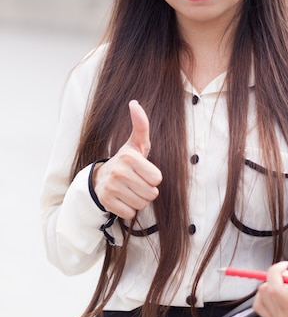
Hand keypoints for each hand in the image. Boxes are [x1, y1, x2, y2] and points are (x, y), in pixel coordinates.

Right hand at [92, 100, 161, 218]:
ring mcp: (110, 188)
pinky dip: (128, 209)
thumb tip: (134, 103)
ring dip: (138, 200)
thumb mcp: (136, 143)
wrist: (101, 178)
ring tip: (129, 189)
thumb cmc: (127, 161)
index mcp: (129, 156)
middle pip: (151, 193)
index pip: (157, 178)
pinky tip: (122, 198)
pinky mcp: (106, 202)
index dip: (153, 178)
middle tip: (136, 182)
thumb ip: (141, 125)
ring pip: (141, 204)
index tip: (143, 171)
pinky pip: (129, 214)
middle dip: (147, 190)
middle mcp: (118, 171)